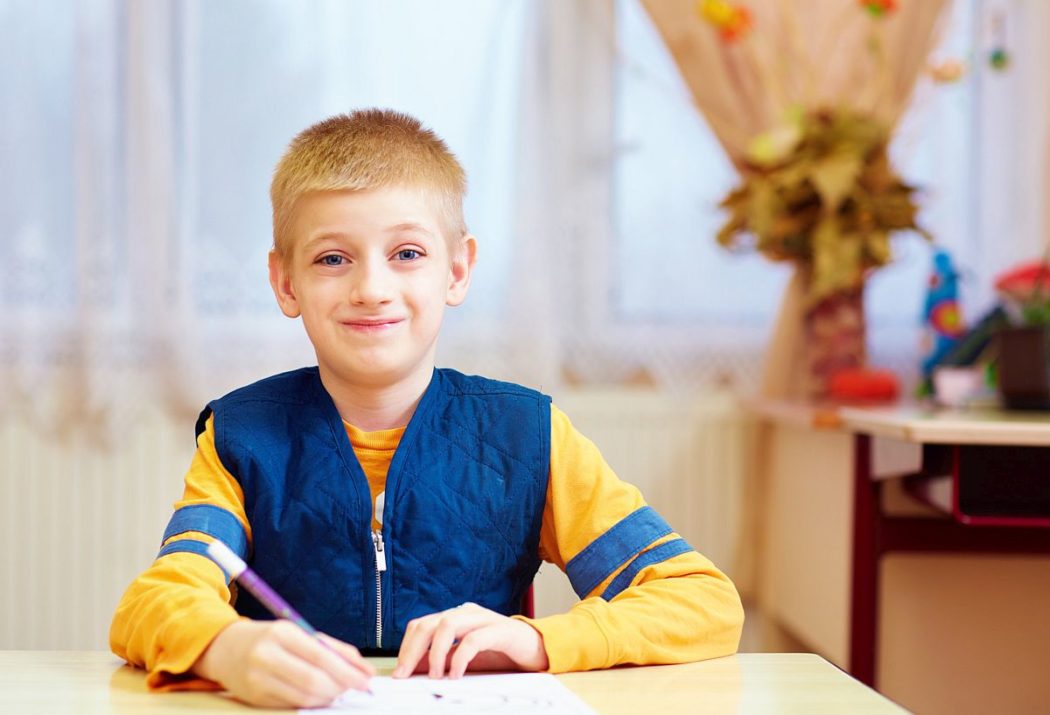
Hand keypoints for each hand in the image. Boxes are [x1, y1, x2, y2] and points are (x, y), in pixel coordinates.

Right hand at [192, 619, 374, 707]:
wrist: (224, 648)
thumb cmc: (270, 638)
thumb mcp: (299, 632)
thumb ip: (334, 648)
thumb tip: (364, 668)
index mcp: (282, 633)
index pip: (321, 656)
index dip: (347, 671)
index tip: (367, 680)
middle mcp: (268, 655)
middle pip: (313, 680)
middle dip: (340, 688)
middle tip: (356, 689)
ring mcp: (258, 679)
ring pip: (303, 697)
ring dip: (328, 698)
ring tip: (339, 692)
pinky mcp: (254, 698)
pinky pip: (291, 705)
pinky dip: (310, 703)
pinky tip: (319, 697)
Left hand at [393, 602, 548, 679]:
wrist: (538, 649)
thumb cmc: (502, 653)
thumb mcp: (466, 659)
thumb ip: (442, 659)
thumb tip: (414, 669)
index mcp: (456, 617)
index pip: (422, 624)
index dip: (406, 646)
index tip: (400, 671)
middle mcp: (467, 613)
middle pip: (430, 623)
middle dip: (412, 650)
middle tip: (406, 674)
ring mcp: (484, 618)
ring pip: (448, 625)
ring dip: (435, 652)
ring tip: (435, 675)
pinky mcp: (500, 630)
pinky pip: (474, 639)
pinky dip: (460, 657)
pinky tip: (457, 674)